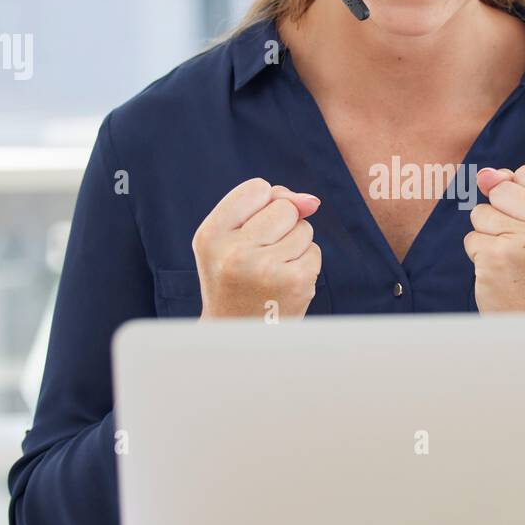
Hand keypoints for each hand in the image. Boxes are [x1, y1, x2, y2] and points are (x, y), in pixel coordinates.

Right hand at [192, 177, 321, 318]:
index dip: (262, 206)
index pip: (257, 188)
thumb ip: (265, 207)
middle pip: (285, 206)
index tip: (248, 233)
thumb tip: (312, 201)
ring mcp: (266, 268)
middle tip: (260, 257)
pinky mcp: (294, 282)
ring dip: (295, 246)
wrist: (237, 336)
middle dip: (282, 225)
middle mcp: (234, 252)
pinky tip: (285, 284)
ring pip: (303, 228)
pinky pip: (314, 251)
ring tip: (271, 272)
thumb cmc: (236, 280)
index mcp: (210, 236)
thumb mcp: (231, 239)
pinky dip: (305, 264)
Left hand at [463, 165, 524, 313]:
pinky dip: (478, 253)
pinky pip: (471, 237)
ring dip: (487, 234)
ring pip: (482, 213)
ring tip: (510, 259)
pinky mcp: (498, 258)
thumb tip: (485, 175)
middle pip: (503, 189)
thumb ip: (514, 189)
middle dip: (500, 214)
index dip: (519, 198)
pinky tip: (499, 271)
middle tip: (521, 247)